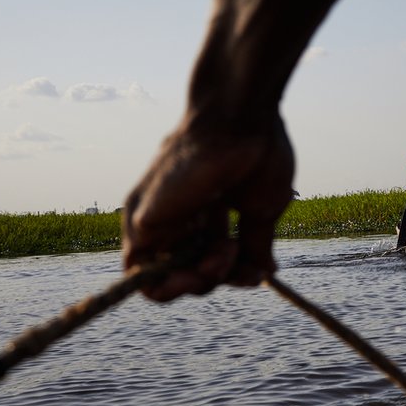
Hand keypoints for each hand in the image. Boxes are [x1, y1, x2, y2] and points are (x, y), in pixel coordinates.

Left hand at [122, 114, 293, 301]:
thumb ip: (256, 243)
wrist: (241, 122)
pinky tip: (212, 256)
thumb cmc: (256, 155)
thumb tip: (265, 272)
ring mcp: (155, 216)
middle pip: (183, 270)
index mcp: (202, 209)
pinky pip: (143, 272)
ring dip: (196, 283)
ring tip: (223, 259)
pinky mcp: (140, 218)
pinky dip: (177, 280)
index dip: (230, 273)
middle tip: (237, 266)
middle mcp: (174, 214)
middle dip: (214, 279)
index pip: (205, 257)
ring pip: (159, 278)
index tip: (256, 273)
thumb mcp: (262, 209)